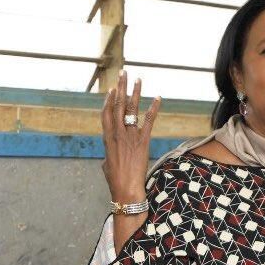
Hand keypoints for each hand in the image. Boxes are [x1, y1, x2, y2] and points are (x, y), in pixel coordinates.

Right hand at [101, 71, 160, 203]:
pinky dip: (153, 109)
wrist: (126, 190)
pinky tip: (157, 98)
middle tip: (123, 73)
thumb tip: (109, 154)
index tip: (112, 89)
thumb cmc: (115, 181)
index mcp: (107, 139)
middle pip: (117, 105)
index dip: (109, 99)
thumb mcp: (106, 165)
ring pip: (131, 109)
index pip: (106, 114)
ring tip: (138, 79)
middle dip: (121, 87)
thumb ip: (108, 154)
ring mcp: (130, 137)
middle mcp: (118, 134)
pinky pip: (149, 121)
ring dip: (135, 92)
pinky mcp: (143, 142)